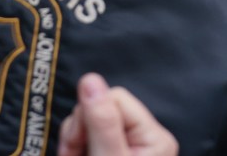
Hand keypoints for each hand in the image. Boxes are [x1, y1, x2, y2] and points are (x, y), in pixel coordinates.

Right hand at [57, 73, 177, 155]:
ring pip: (89, 121)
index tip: (78, 143)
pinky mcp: (110, 151)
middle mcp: (144, 138)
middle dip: (79, 130)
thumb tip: (90, 78)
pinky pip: (87, 135)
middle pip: (100, 107)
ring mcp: (127, 146)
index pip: (115, 97)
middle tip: (72, 154)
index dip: (89, 114)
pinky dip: (74, 146)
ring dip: (73, 139)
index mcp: (154, 136)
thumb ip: (101, 121)